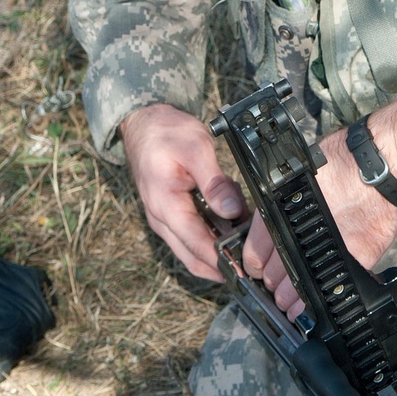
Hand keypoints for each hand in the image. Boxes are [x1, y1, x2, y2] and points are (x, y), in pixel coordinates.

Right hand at [121, 104, 244, 279]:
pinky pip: (192, 234)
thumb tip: (232, 212)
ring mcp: (164, 219)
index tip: (245, 271)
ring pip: (193, 249)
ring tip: (246, 239)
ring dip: (219, 248)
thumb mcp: (197, 150)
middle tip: (253, 268)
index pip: (196, 245)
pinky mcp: (171, 214)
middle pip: (194, 258)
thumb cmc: (167, 133)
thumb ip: (214, 183)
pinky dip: (213, 235)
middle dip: (223, 265)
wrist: (143, 124)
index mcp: (166, 206)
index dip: (222, 262)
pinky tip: (233, 223)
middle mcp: (161, 219)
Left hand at [242, 97, 396, 316]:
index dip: (255, 267)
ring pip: (297, 290)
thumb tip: (273, 230)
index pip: (254, 255)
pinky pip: (330, 291)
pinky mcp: (351, 261)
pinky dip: (321, 302)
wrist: (378, 165)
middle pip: (273, 276)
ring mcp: (324, 251)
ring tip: (293, 302)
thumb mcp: (299, 178)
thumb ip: (285, 206)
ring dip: (292, 298)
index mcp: (279, 213)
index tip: (258, 271)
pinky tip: (316, 305)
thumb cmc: (340, 163)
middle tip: (278, 286)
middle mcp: (298, 236)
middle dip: (273, 283)